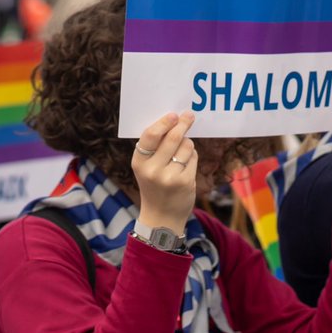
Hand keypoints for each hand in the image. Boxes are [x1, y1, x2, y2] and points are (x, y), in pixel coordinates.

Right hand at [131, 111, 196, 235]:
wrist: (161, 217)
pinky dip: (191, 157)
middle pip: (172, 137)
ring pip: (186, 146)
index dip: (163, 123)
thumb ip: (154, 148)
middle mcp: (153, 169)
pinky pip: (193, 158)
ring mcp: (170, 177)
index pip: (150, 136)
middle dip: (182, 124)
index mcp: (139, 162)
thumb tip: (172, 121)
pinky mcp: (185, 182)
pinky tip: (185, 166)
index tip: (173, 115)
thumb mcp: (146, 168)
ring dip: (187, 144)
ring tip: (181, 153)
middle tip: (189, 115)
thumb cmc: (154, 186)